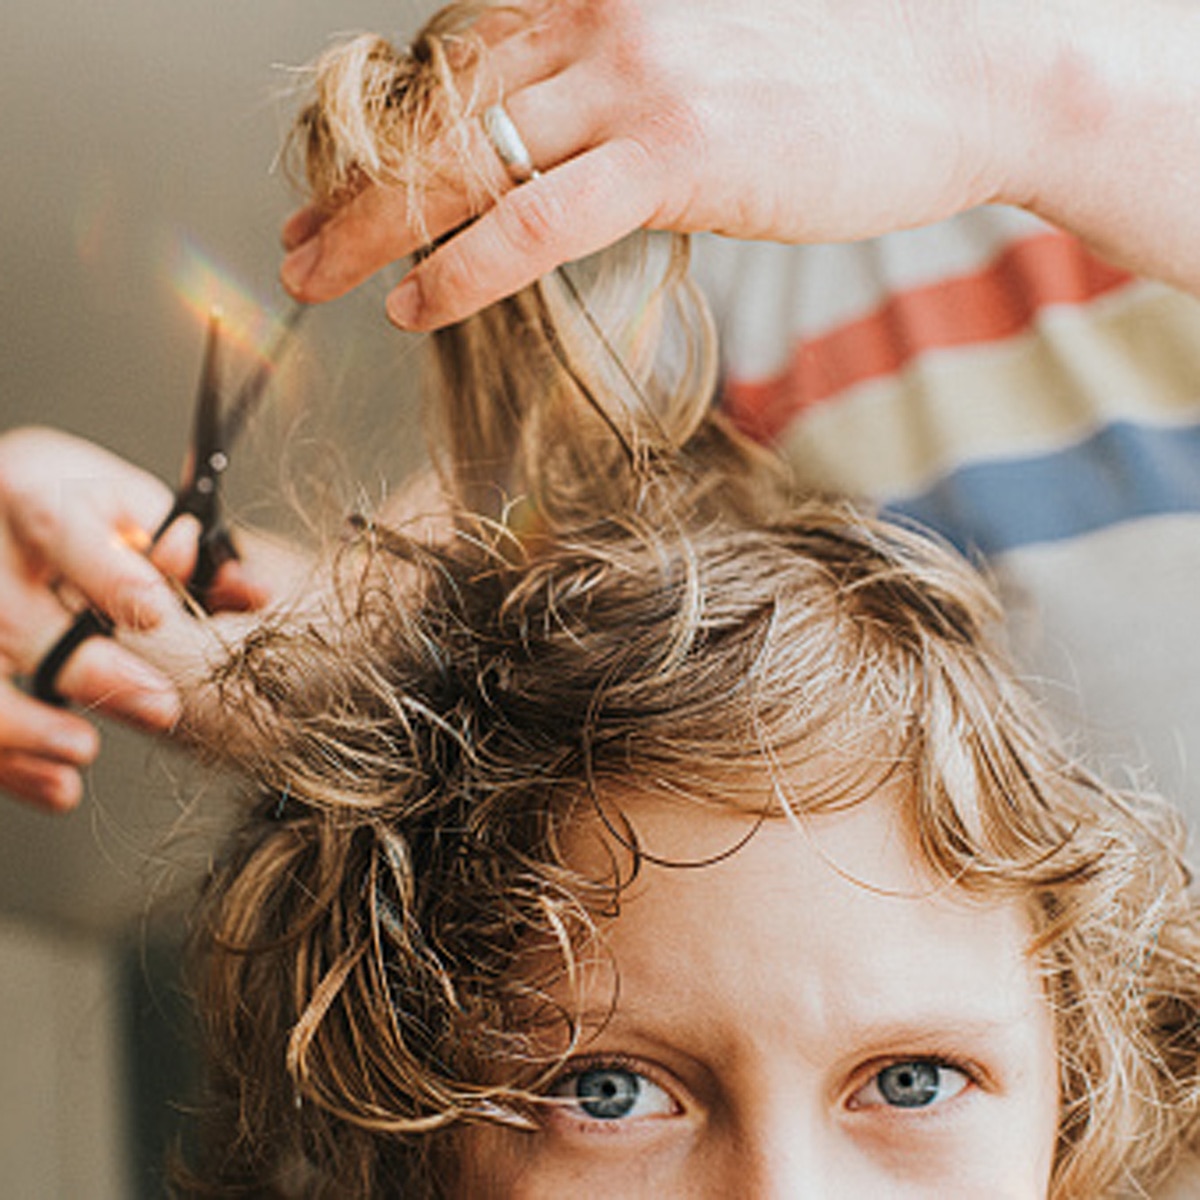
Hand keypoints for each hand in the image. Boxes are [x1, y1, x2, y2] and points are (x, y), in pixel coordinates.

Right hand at [0, 428, 271, 810]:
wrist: (2, 503)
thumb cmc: (76, 509)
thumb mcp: (133, 508)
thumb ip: (187, 551)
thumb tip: (249, 590)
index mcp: (34, 495)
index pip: (60, 530)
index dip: (109, 576)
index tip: (158, 614)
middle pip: (16, 615)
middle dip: (91, 668)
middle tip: (161, 705)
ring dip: (26, 726)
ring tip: (83, 750)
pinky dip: (11, 763)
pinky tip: (58, 785)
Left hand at [280, 0, 1044, 328]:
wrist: (961, 76)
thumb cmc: (840, 74)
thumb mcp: (707, 55)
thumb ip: (619, 83)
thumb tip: (560, 142)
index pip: (454, 56)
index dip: (385, 129)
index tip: (343, 188)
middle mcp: (601, 11)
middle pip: (436, 103)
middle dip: (352, 180)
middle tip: (298, 241)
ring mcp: (636, 79)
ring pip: (465, 159)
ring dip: (375, 229)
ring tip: (320, 281)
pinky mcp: (674, 154)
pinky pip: (534, 220)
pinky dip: (461, 268)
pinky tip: (412, 308)